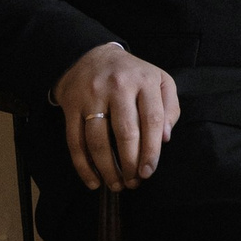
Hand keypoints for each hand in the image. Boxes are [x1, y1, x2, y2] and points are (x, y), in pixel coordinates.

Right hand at [52, 43, 179, 190]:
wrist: (92, 56)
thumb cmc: (132, 75)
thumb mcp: (159, 80)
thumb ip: (169, 107)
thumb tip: (165, 138)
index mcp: (143, 80)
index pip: (151, 120)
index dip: (152, 150)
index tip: (149, 171)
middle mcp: (117, 86)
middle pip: (125, 133)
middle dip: (130, 163)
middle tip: (134, 182)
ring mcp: (91, 96)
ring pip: (98, 140)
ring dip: (107, 169)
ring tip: (117, 185)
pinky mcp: (71, 106)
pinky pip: (75, 141)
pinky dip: (83, 166)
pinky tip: (93, 181)